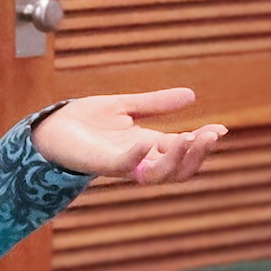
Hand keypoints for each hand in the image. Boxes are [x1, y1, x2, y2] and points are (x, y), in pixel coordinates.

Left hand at [29, 88, 226, 184]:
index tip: (221, 129)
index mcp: (147, 147)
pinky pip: (124, 166)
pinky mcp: (100, 163)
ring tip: (189, 138)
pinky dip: (136, 157)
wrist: (49, 130)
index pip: (183, 152)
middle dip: (198, 155)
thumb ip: (156, 104)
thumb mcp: (126, 107)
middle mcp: (138, 160)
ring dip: (176, 160)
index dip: (203, 143)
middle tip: (211, 135)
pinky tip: (146, 142)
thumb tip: (192, 95)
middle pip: (178, 170)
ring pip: (158, 175)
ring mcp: (121, 164)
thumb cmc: (84, 122)